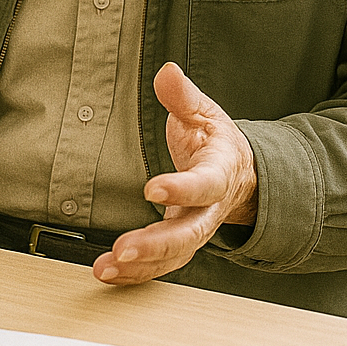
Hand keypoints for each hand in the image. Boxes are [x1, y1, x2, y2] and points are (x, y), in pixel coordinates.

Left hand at [93, 61, 257, 286]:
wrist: (238, 173)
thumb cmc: (216, 141)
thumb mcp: (205, 112)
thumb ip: (183, 96)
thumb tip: (167, 71)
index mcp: (219, 173)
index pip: (204, 184)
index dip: (182, 189)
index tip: (152, 189)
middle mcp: (210, 208)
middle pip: (189, 233)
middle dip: (157, 244)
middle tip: (124, 248)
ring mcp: (195, 229)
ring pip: (174, 256)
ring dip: (141, 266)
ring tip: (108, 267)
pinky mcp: (179, 244)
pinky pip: (161, 265)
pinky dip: (136, 274)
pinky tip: (109, 273)